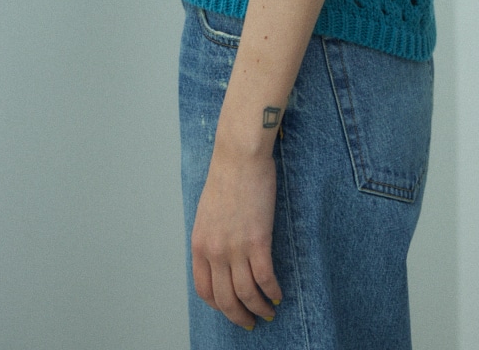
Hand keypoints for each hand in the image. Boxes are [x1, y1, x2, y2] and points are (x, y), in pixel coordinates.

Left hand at [191, 143, 282, 329]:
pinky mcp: (258, 240)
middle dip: (239, 316)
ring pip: (247, 294)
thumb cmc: (227, 177)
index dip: (218, 305)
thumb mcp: (208, 213)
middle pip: (225, 299)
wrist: (240, 156)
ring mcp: (235, 248)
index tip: (230, 309)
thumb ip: (212, 238)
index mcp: (200, 244)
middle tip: (250, 323)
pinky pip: (265, 278)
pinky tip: (278, 295)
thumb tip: (222, 258)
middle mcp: (215, 251)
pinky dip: (273, 292)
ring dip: (259, 309)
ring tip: (268, 313)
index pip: (204, 290)